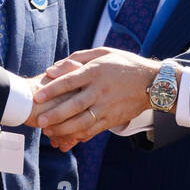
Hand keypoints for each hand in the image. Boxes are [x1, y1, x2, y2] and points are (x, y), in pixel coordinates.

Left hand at [32, 47, 166, 149]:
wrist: (152, 82)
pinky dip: (79, 135)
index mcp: (96, 71)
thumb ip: (77, 58)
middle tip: (40, 121)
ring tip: (49, 132)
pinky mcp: (113, 118)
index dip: (52, 90)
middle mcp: (101, 90)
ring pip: (83, 121)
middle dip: (56, 114)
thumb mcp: (103, 53)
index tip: (37, 97)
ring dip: (65, 129)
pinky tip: (67, 137)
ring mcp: (107, 106)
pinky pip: (94, 130)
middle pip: (75, 104)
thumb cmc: (123, 64)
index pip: (70, 81)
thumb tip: (53, 68)